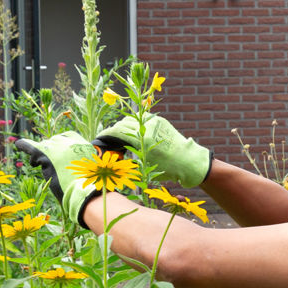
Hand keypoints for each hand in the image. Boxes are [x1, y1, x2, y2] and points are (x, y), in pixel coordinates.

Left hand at [14, 131, 103, 226]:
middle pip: (53, 141)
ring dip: (41, 156)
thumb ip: (81, 162)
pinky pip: (31, 148)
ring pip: (44, 147)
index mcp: (82, 143)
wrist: (86, 192)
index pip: (66, 137)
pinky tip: (18, 144)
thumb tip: (74, 165)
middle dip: (50, 151)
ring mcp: (57, 147)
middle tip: (51, 165)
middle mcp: (69, 142)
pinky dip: (24, 145)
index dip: (61, 145)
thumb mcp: (90, 170)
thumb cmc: (89, 187)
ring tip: (37, 164)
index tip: (59, 155)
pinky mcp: (45, 156)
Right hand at [93, 114, 211, 187]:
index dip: (105, 134)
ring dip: (124, 126)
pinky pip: (143, 119)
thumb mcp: (144, 164)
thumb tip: (116, 150)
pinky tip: (135, 132)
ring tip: (122, 137)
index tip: (100, 138)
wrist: (187, 160)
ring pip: (132, 120)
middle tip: (110, 140)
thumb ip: (129, 154)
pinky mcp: (160, 120)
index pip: (117, 131)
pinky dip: (136, 124)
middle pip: (122, 124)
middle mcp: (147, 127)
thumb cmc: (166, 168)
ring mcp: (154, 121)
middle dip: (114, 131)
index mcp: (142, 140)